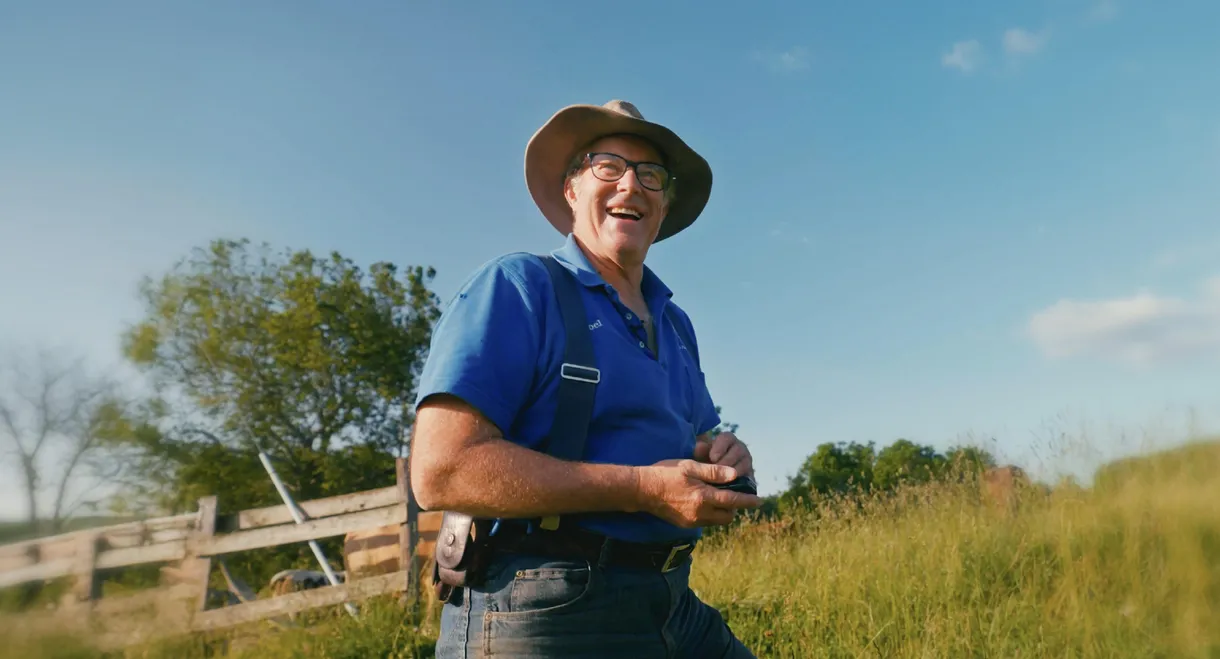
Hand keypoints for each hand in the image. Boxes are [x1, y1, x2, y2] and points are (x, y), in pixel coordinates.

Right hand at [636, 459, 761, 528]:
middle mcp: (699, 513)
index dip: (748, 501)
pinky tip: (705, 502)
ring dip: (723, 511)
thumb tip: (734, 474)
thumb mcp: (689, 467)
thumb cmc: (665, 474)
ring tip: (720, 497)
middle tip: (735, 495)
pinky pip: (705, 522)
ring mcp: (692, 520)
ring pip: (717, 520)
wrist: (641, 490)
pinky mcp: (684, 524)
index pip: (733, 501)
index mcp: (703, 497)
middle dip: (735, 507)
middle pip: (727, 515)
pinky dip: (710, 514)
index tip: (760, 500)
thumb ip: (713, 472)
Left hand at [693, 431, 753, 477]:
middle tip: (718, 470)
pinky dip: (741, 483)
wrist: (709, 479)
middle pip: (739, 450)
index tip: (712, 458)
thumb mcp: (698, 457)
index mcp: (727, 439)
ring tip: (723, 480)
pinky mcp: (750, 475)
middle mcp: (739, 448)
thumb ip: (699, 452)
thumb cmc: (703, 463)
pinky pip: (749, 478)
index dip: (720, 447)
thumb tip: (699, 447)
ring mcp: (746, 461)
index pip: (727, 438)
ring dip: (734, 472)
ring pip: (745, 464)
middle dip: (727, 461)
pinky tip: (730, 489)